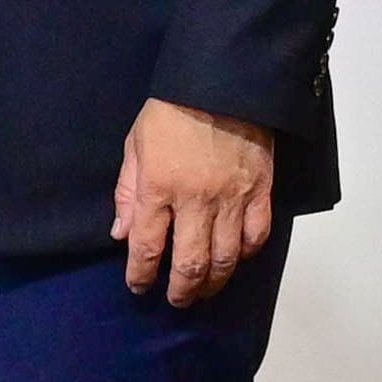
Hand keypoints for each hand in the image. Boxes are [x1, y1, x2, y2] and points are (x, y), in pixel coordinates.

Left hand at [111, 101, 276, 307]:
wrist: (224, 81)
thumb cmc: (172, 109)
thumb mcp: (135, 144)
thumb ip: (127, 192)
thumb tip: (121, 234)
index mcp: (158, 187)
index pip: (147, 247)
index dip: (141, 275)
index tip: (138, 286)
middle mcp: (195, 201)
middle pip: (190, 264)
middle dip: (180, 291)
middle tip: (176, 299)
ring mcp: (232, 199)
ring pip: (225, 259)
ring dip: (213, 282)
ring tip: (204, 290)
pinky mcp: (260, 191)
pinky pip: (256, 236)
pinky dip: (245, 255)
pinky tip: (235, 259)